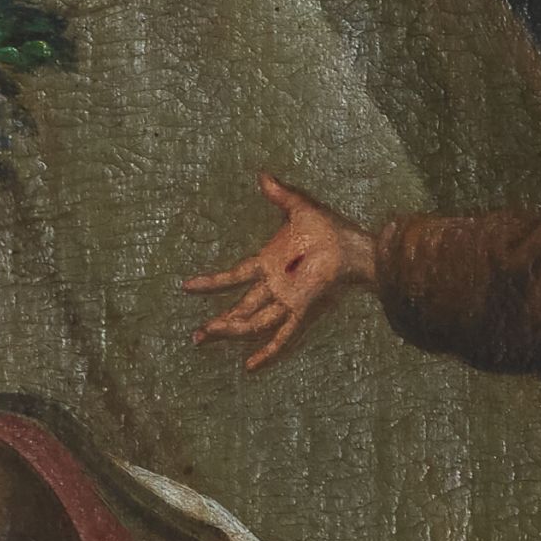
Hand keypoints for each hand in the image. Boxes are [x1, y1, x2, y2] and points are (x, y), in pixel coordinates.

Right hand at [187, 175, 378, 367]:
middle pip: (239, 307)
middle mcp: (274, 286)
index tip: (186, 286)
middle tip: (195, 336)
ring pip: (252, 322)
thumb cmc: (331, 228)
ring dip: (231, 331)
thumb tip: (262, 174)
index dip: (210, 283)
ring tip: (209, 338)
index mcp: (269, 263)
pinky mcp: (301, 310)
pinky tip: (250, 366)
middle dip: (217, 322)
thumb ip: (280, 194)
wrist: (355, 246)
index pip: (233, 277)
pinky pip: (282, 335)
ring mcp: (286, 300)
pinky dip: (267, 351)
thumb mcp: (300, 207)